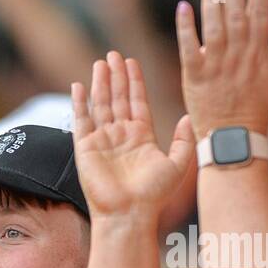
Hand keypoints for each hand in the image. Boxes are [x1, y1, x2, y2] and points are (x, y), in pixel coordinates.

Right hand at [72, 52, 193, 219]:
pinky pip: (81, 120)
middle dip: (116, 76)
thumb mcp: (176, 164)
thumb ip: (183, 140)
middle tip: (114, 54)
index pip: (137, 102)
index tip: (132, 62)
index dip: (135, 82)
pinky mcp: (86, 147)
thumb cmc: (153, 194)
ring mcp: (102, 140)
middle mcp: (121, 135)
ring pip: (101, 104)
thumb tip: (188, 117)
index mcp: (141, 136)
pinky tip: (79, 85)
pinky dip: (79, 102)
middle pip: (118, 98)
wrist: (129, 214)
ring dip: (100, 83)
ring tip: (100, 63)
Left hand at [176, 0, 267, 136]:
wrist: (234, 140)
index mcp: (259, 55)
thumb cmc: (258, 110)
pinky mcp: (194, 75)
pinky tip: (183, 6)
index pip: (260, 14)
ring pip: (213, 25)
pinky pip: (189, 46)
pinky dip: (186, 27)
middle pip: (236, 13)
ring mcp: (216, 65)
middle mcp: (238, 56)